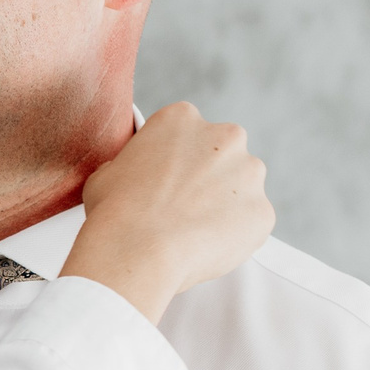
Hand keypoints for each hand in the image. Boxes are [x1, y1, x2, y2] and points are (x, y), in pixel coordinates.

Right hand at [60, 103, 274, 323]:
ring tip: (193, 232)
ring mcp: (249, 174)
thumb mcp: (107, 172)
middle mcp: (224, 137)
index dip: (178, 161)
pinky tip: (206, 247)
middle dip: (209, 179)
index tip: (169, 182)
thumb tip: (132, 174)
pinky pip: (252, 224)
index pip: (189, 134)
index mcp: (183, 119)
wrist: (137, 250)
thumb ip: (132, 164)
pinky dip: (235, 236)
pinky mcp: (263, 212)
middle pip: (224, 155)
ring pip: (243, 189)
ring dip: (226, 205)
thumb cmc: (115, 212)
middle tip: (183, 208)